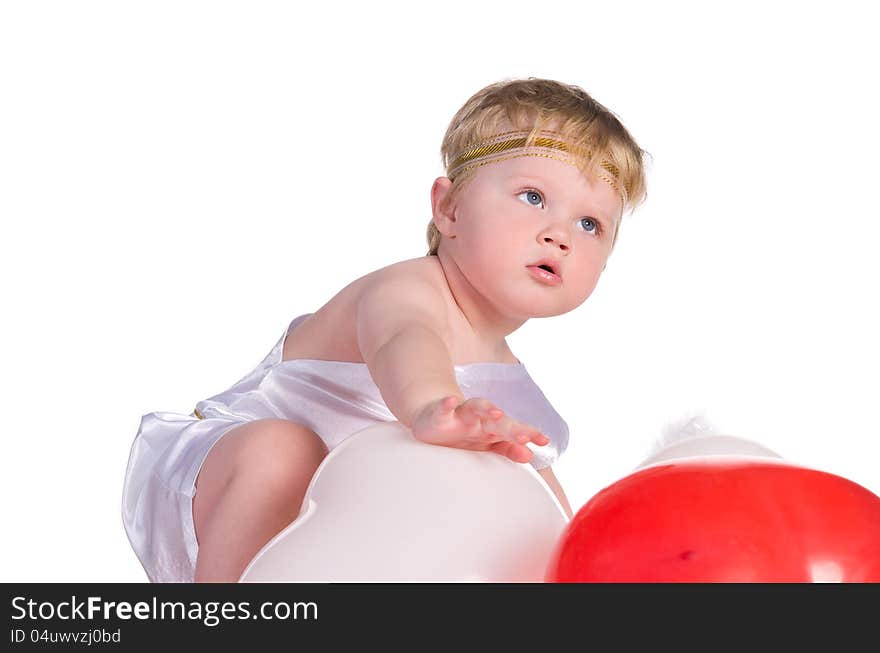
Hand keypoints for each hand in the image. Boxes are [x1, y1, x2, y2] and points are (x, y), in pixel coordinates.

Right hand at [410, 396, 549, 463]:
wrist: (432, 421)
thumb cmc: (462, 436)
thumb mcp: (485, 445)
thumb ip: (507, 449)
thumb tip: (529, 455)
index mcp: (492, 429)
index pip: (514, 430)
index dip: (529, 433)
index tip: (544, 441)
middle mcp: (479, 420)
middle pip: (498, 421)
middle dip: (512, 428)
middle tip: (525, 437)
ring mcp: (460, 416)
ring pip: (474, 408)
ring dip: (486, 408)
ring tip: (497, 412)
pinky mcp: (439, 415)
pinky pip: (443, 408)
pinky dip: (446, 404)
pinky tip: (450, 400)